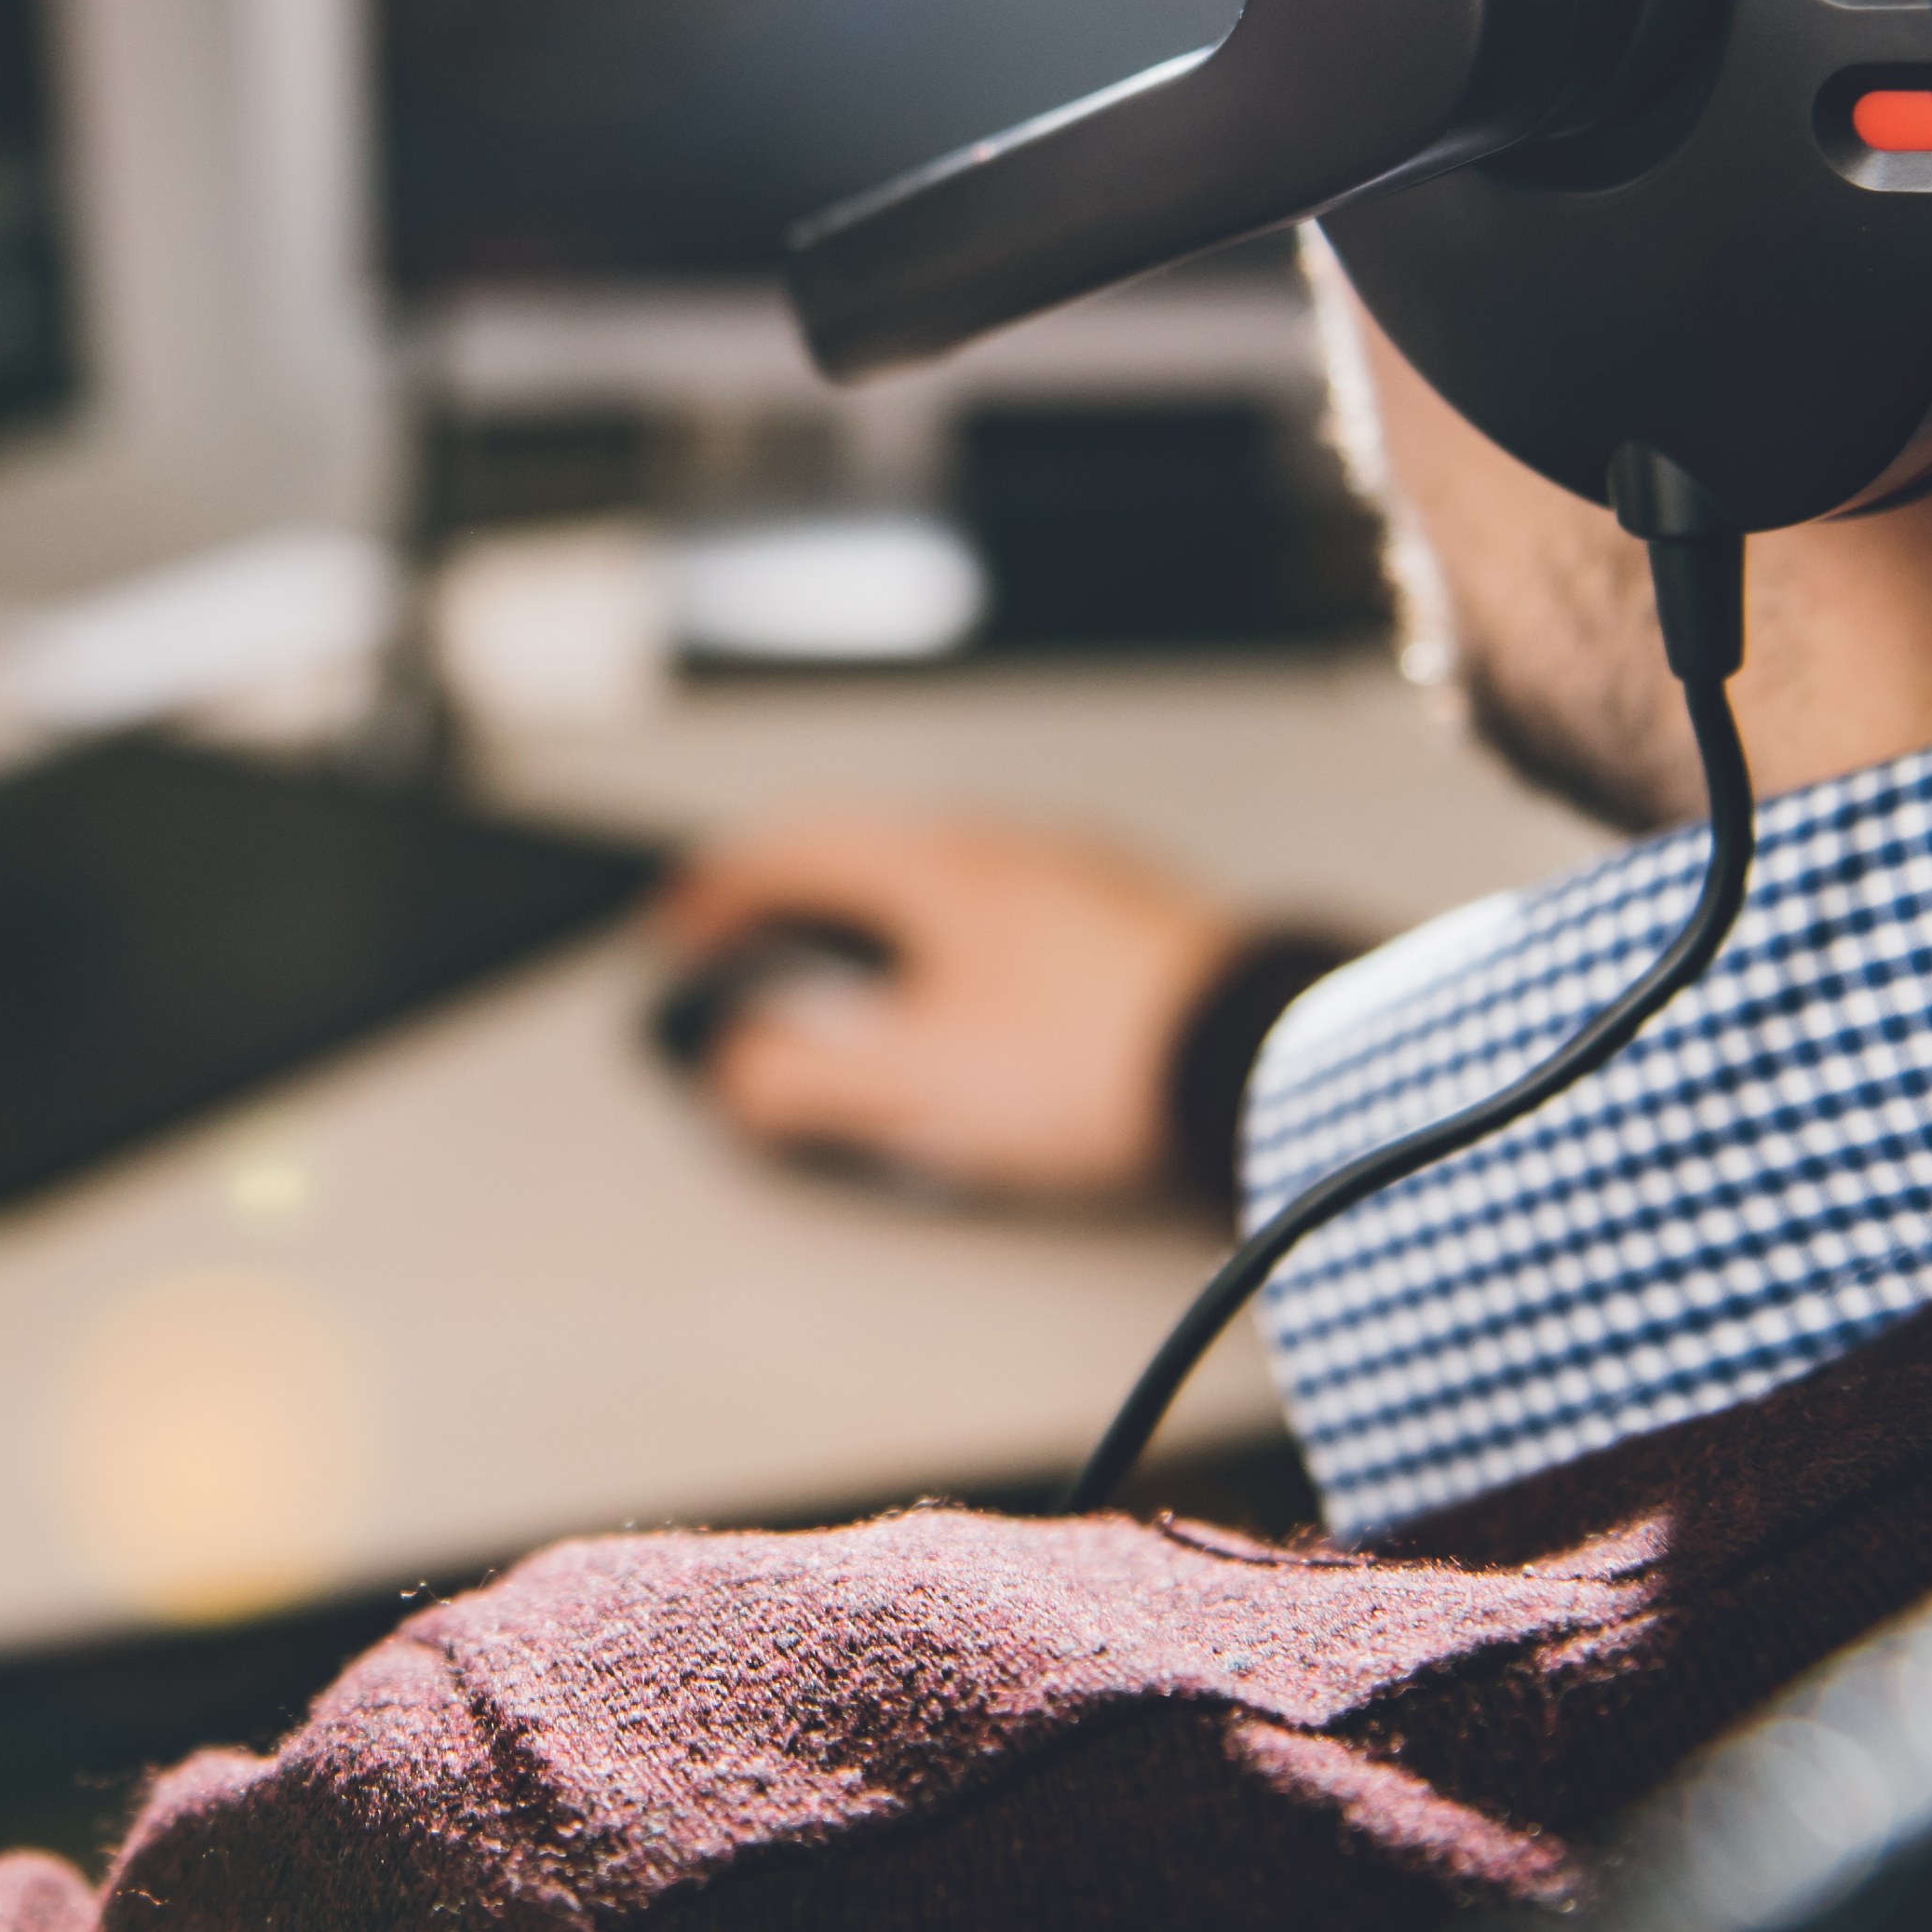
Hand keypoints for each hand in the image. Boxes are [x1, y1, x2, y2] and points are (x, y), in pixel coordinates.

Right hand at [653, 809, 1240, 1203]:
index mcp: (935, 865)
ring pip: (943, 892)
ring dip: (881, 941)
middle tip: (758, 963)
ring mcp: (1075, 879)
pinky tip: (973, 1021)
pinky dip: (956, 959)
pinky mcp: (1129, 928)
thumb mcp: (914, 1083)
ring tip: (861, 1008)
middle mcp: (1005, 849)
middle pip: (866, 862)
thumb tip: (736, 1072)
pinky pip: (1009, 924)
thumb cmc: (1094, 1057)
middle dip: (798, 917)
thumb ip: (802, 1077)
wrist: (1250, 1060)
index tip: (681, 934)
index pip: (792, 854)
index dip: (719, 896)